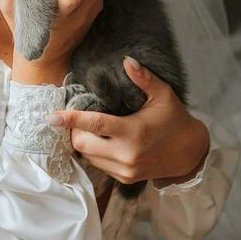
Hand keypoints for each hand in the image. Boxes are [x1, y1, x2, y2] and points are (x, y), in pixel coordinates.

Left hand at [45, 57, 210, 185]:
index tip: (51, 116)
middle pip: (83, 144)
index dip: (71, 120)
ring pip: (88, 156)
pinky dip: (94, 152)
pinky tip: (102, 140)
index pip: (95, 125)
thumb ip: (144, 78)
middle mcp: (127, 155)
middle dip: (74, 131)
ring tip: (90, 128)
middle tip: (77, 117)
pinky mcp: (124, 179)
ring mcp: (125, 170)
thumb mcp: (163, 95)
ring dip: (83, 142)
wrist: (189, 153)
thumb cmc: (174, 119)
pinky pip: (98, 165)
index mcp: (134, 133)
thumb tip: (126, 60)